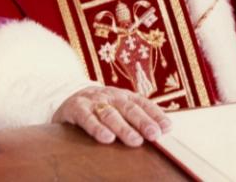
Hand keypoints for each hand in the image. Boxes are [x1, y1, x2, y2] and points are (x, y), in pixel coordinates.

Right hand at [52, 85, 170, 145]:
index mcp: (124, 96)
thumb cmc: (100, 110)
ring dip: (124, 128)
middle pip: (129, 109)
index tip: (167, 128)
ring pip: (110, 114)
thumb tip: (163, 132)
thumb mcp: (118, 110)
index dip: (155, 114)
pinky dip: (97, 128)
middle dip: (143, 121)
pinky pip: (87, 118)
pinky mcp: (77, 108)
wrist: (68, 100)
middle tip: (154, 134)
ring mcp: (94, 101)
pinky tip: (106, 138)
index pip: (143, 103)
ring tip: (135, 140)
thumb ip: (136, 119)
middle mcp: (111, 96)